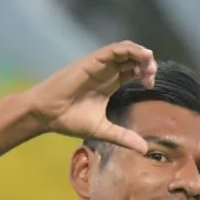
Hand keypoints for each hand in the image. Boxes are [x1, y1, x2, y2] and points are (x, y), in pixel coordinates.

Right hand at [22, 41, 156, 153]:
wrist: (47, 115)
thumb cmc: (69, 120)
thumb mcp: (103, 130)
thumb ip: (124, 137)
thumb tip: (145, 149)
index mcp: (110, 83)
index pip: (133, 70)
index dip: (146, 74)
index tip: (150, 85)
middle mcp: (106, 71)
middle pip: (133, 58)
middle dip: (147, 63)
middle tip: (152, 76)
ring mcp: (99, 64)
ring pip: (125, 50)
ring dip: (141, 54)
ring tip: (149, 65)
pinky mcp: (91, 61)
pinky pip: (114, 50)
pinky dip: (130, 50)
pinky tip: (142, 56)